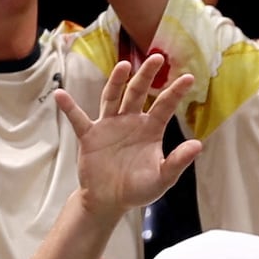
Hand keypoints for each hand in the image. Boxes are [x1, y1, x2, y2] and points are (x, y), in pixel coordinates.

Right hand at [51, 49, 205, 217]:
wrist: (109, 201)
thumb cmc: (138, 189)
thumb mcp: (162, 178)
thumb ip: (178, 162)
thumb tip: (197, 144)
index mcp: (150, 129)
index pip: (164, 106)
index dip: (176, 92)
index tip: (189, 78)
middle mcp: (130, 121)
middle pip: (138, 93)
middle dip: (146, 75)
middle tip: (157, 58)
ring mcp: (109, 126)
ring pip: (112, 98)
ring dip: (116, 81)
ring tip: (124, 66)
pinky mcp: (90, 136)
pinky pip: (78, 119)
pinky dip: (69, 107)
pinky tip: (61, 95)